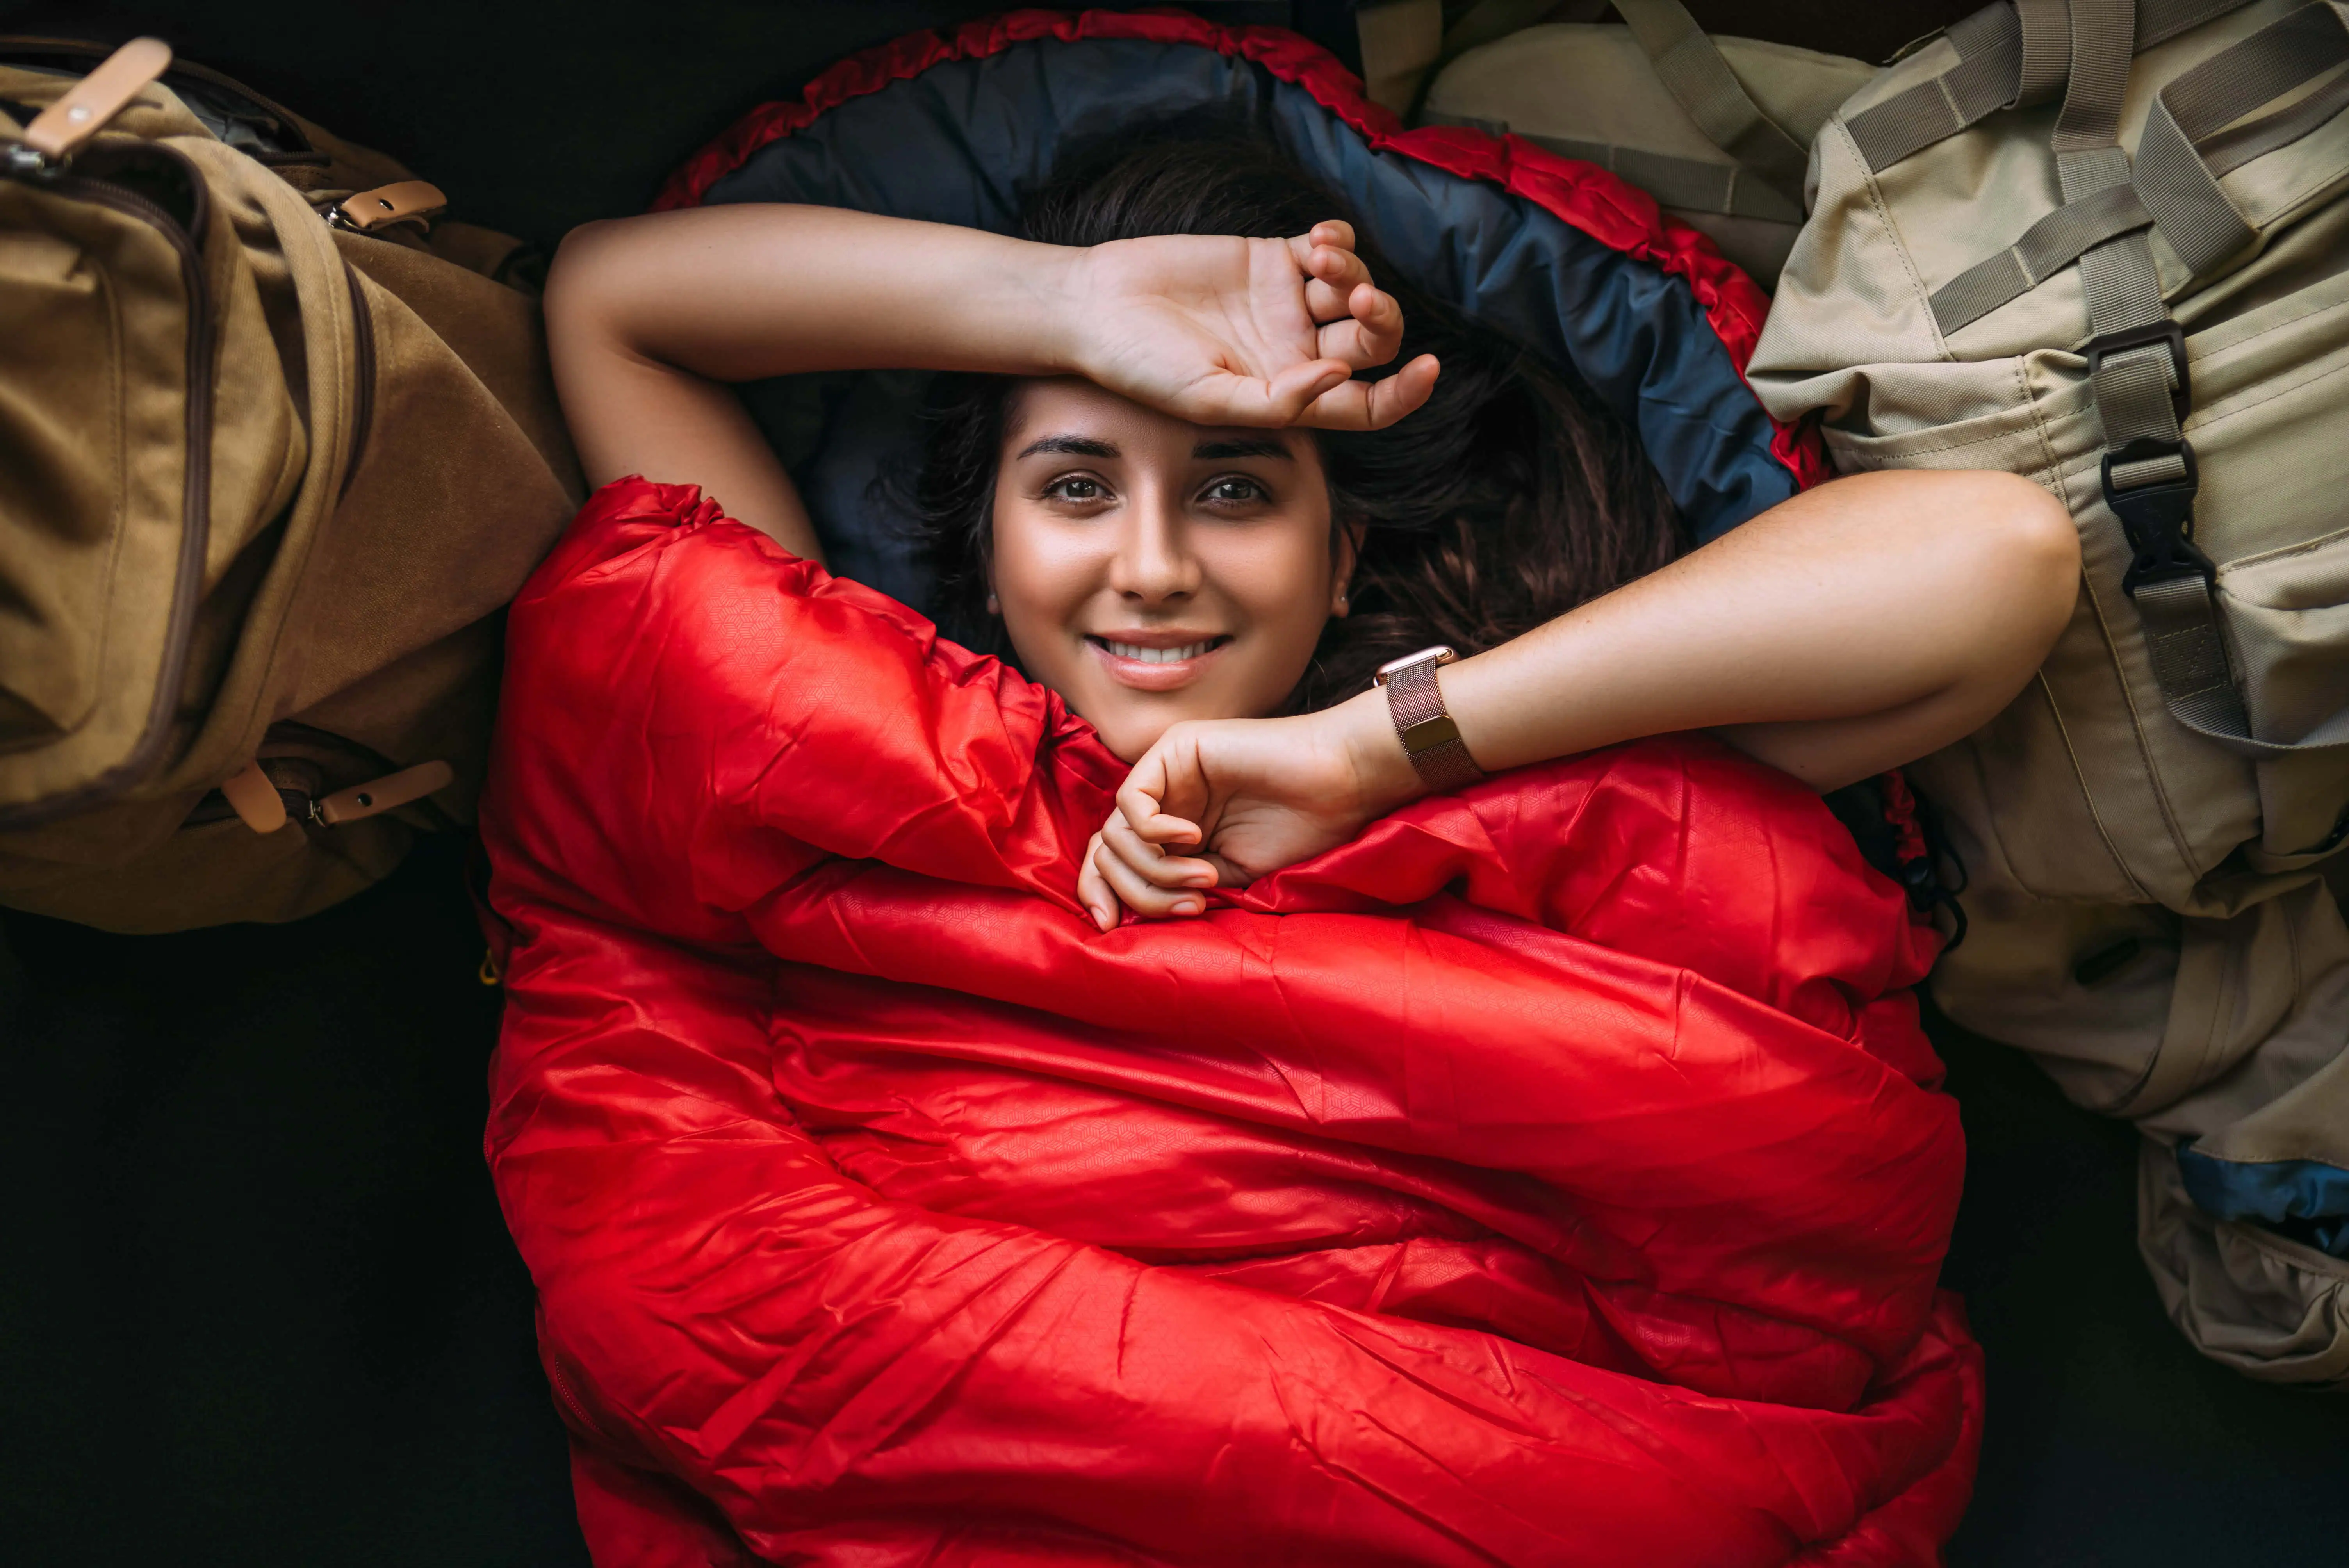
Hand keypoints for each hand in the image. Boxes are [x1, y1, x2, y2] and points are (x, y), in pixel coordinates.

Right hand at [1064, 220, 1438, 430]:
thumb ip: (1278, 400)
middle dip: (1380, 320)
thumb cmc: (1143, 366)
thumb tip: (1342, 378)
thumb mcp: (1209, 398)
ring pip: (1356, 291)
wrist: (1097, 307)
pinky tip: (1319, 239)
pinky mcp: (1271, 260)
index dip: (1405, 393)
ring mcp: (1288, 305)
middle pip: (1371, 342)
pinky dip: (1340, 241)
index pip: (1367, 405)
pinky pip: (1331, 249)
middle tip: (1357, 303)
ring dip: (1355, 274)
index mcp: (1290, 396)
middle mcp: (1297, 353)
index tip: (1428, 370)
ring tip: (1319, 258)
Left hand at [1076, 689, 1423, 930]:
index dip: (1100, 895)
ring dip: (1157, 870)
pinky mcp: (1174, 750)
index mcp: (1171, 831)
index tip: (1110, 926)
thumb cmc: (1299, 831)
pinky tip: (1197, 837)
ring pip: (1115, 833)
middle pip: (1107, 852)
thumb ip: (1176, 887)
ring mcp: (1166, 773)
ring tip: (1206, 875)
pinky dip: (1155, 831)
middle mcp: (1162, 800)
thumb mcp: (1227, 875)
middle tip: (1190, 907)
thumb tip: (1120, 913)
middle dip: (1137, 892)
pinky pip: (1132, 801)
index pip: (1111, 862)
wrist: (1340, 784)